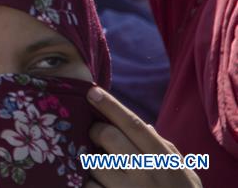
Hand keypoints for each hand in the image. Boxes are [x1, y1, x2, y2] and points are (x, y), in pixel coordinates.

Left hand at [85, 87, 202, 187]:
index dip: (111, 106)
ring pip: (93, 163)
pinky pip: (88, 187)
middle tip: (95, 135)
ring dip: (89, 160)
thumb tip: (143, 125)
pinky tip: (96, 184)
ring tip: (98, 165)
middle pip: (108, 137)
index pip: (134, 125)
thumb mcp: (183, 175)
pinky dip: (87, 184)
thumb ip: (163, 149)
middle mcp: (147, 174)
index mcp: (164, 161)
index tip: (92, 92)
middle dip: (96, 132)